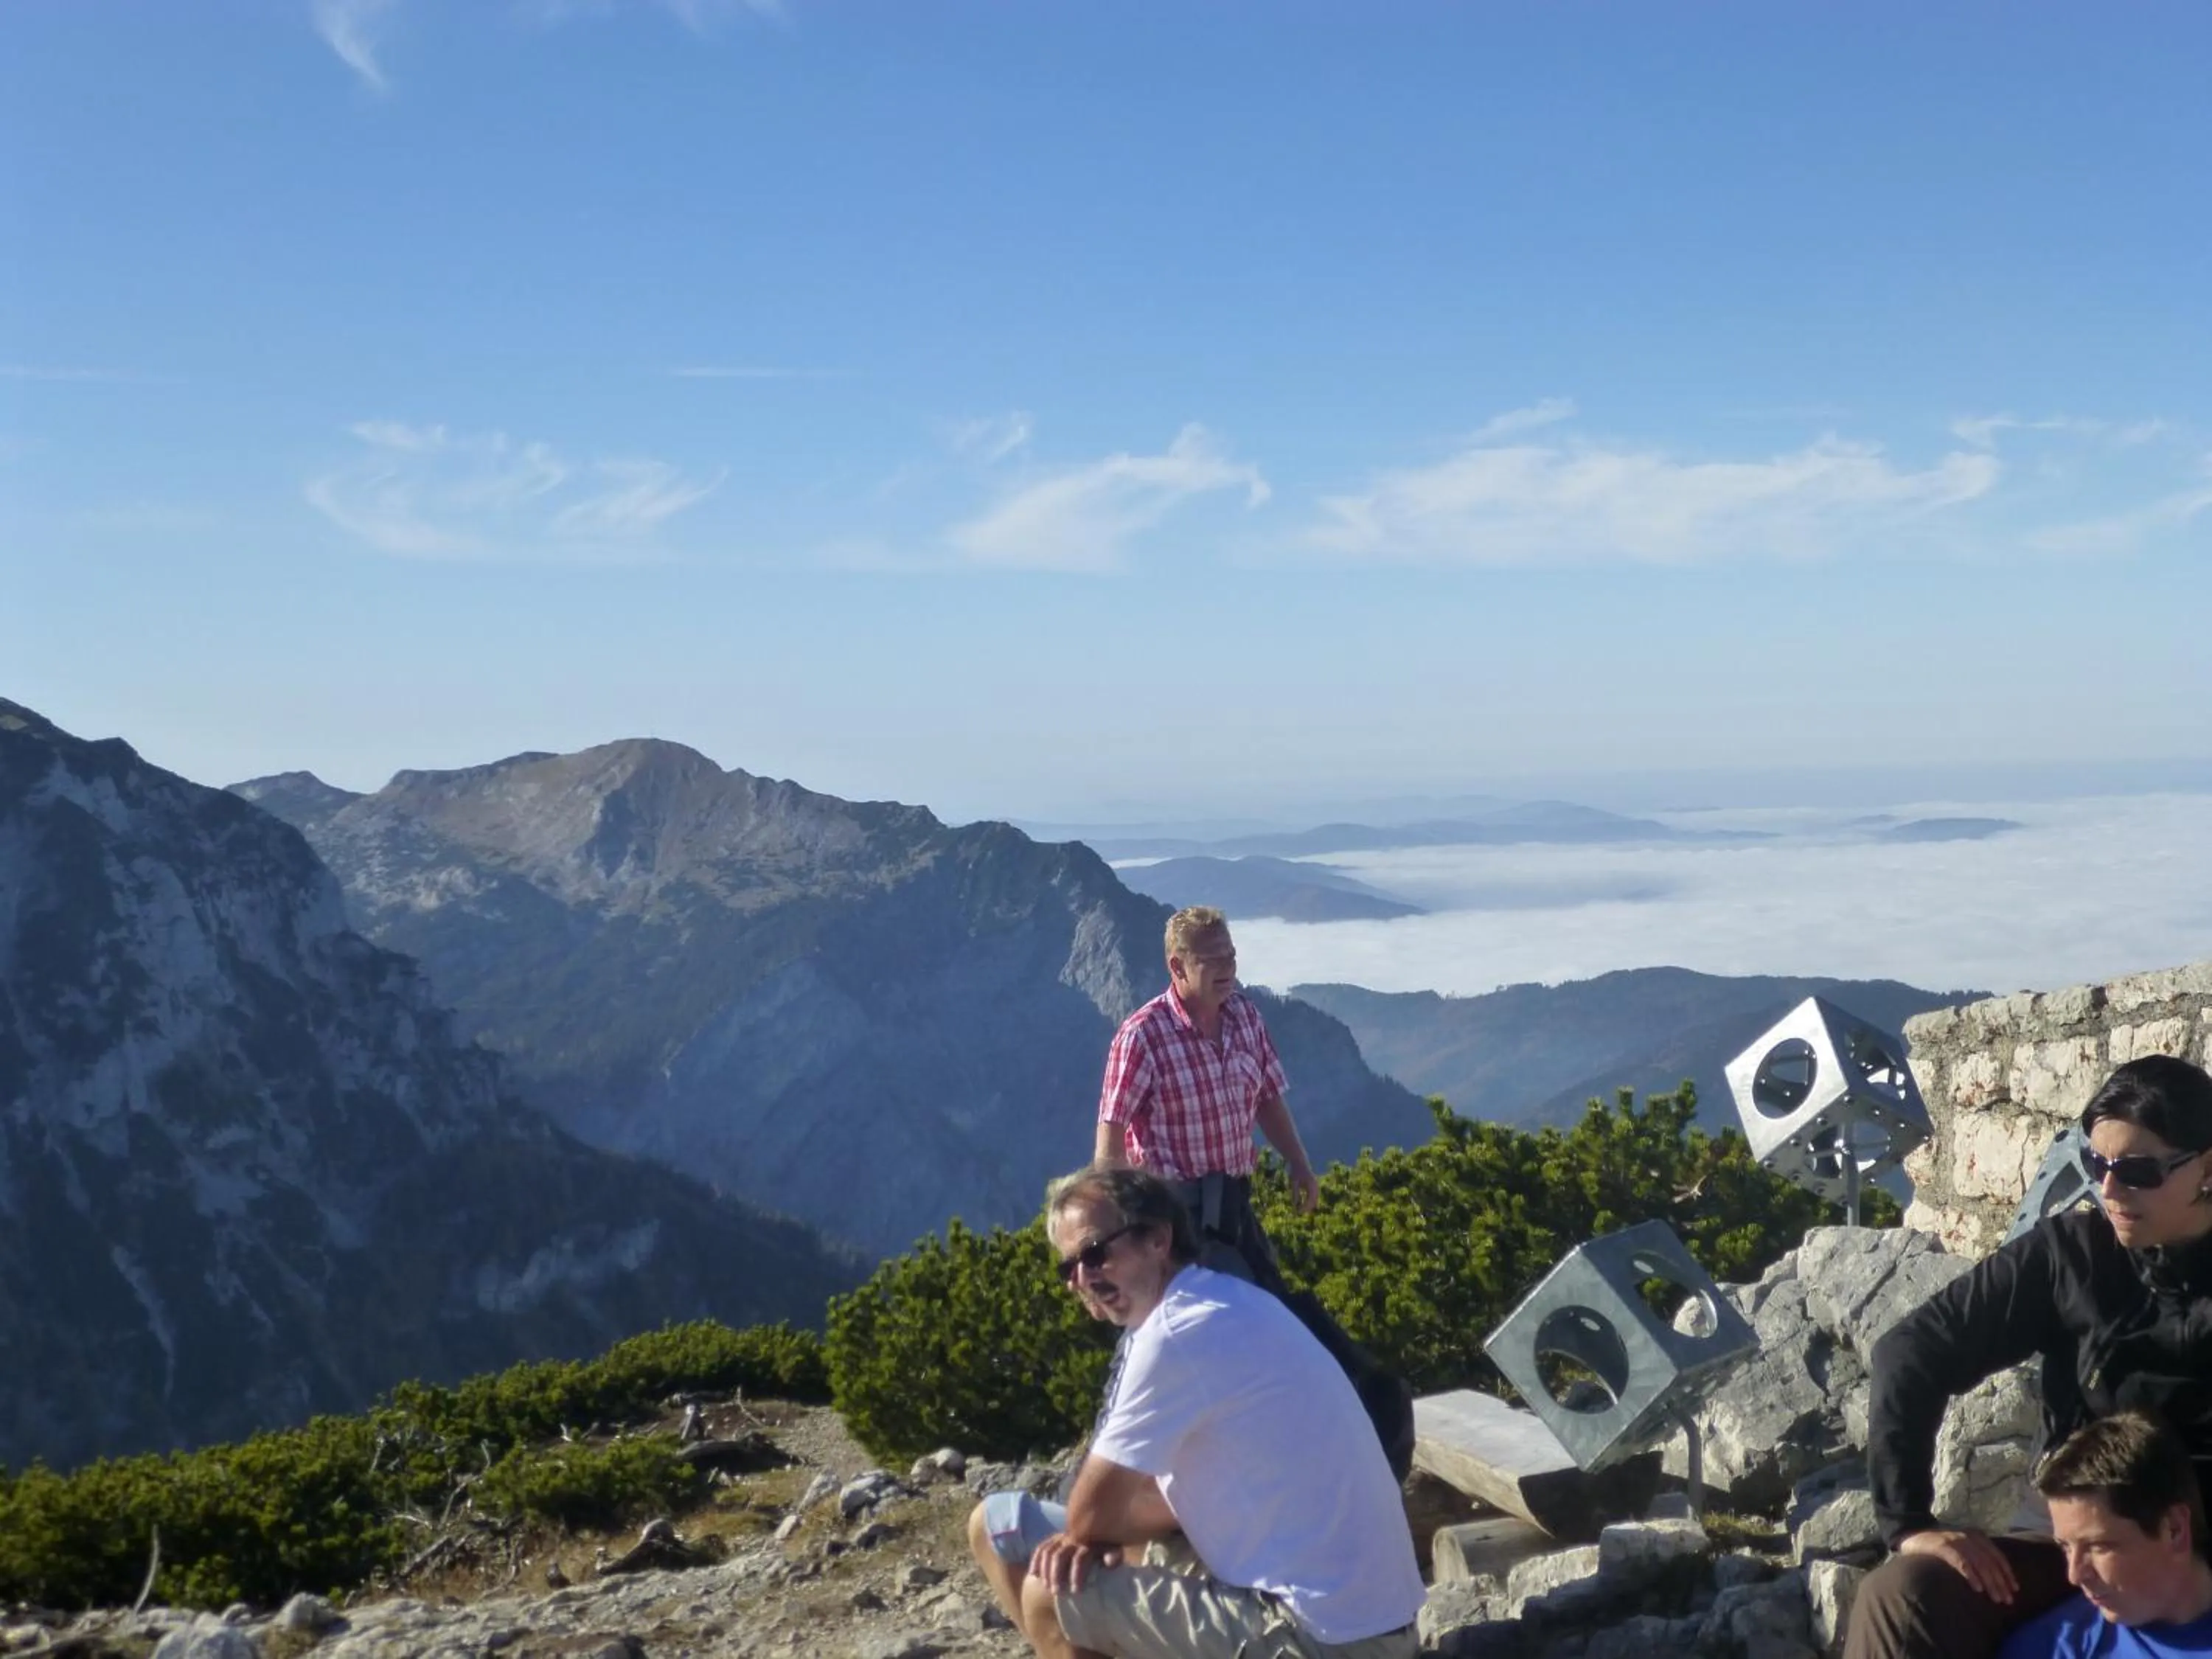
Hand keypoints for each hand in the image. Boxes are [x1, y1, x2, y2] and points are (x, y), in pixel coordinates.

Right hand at [1026, 1531, 1122, 1595]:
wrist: (1101, 1530)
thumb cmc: (1108, 1546)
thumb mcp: (1115, 1549)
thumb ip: (1114, 1555)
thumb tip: (1109, 1562)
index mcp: (1089, 1541)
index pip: (1080, 1557)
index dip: (1077, 1575)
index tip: (1076, 1592)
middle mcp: (1073, 1538)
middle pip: (1059, 1556)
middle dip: (1057, 1575)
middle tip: (1057, 1593)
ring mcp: (1061, 1537)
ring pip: (1048, 1552)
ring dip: (1046, 1571)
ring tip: (1048, 1588)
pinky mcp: (1054, 1539)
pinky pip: (1041, 1547)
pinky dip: (1036, 1560)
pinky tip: (1034, 1575)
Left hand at [1289, 1163, 1320, 1212]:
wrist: (1298, 1160)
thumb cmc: (1295, 1170)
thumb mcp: (1293, 1182)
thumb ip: (1295, 1193)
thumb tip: (1294, 1204)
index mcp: (1311, 1185)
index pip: (1310, 1200)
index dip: (1305, 1207)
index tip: (1298, 1212)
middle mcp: (1315, 1186)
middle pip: (1314, 1200)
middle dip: (1307, 1207)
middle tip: (1299, 1213)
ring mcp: (1314, 1185)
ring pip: (1314, 1198)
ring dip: (1308, 1204)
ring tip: (1301, 1210)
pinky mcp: (1311, 1184)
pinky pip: (1311, 1195)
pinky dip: (1308, 1200)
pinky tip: (1302, 1204)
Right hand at [1896, 1527, 2018, 1602]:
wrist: (1911, 1537)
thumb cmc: (1939, 1548)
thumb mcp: (1962, 1547)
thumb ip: (1977, 1556)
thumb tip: (1998, 1578)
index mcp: (1975, 1535)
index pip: (1996, 1555)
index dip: (2007, 1572)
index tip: (2015, 1588)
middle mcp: (1967, 1536)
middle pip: (1990, 1561)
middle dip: (2001, 1582)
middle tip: (2007, 1600)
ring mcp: (1954, 1540)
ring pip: (1979, 1563)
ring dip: (1990, 1582)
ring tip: (1996, 1598)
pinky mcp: (1942, 1546)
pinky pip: (1961, 1562)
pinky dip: (1971, 1575)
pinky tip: (1977, 1588)